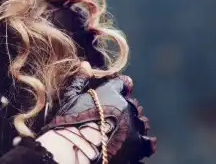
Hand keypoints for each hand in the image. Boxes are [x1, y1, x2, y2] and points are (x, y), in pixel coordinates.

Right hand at [40, 65, 155, 162]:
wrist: (74, 150)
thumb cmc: (68, 122)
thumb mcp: (70, 97)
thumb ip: (80, 79)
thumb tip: (86, 64)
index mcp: (112, 93)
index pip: (123, 83)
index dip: (118, 87)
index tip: (112, 92)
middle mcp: (128, 109)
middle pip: (132, 104)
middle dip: (124, 108)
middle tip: (111, 118)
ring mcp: (134, 129)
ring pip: (141, 123)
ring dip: (133, 125)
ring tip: (120, 132)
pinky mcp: (138, 148)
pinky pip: (147, 144)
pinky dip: (141, 144)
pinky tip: (131, 146)